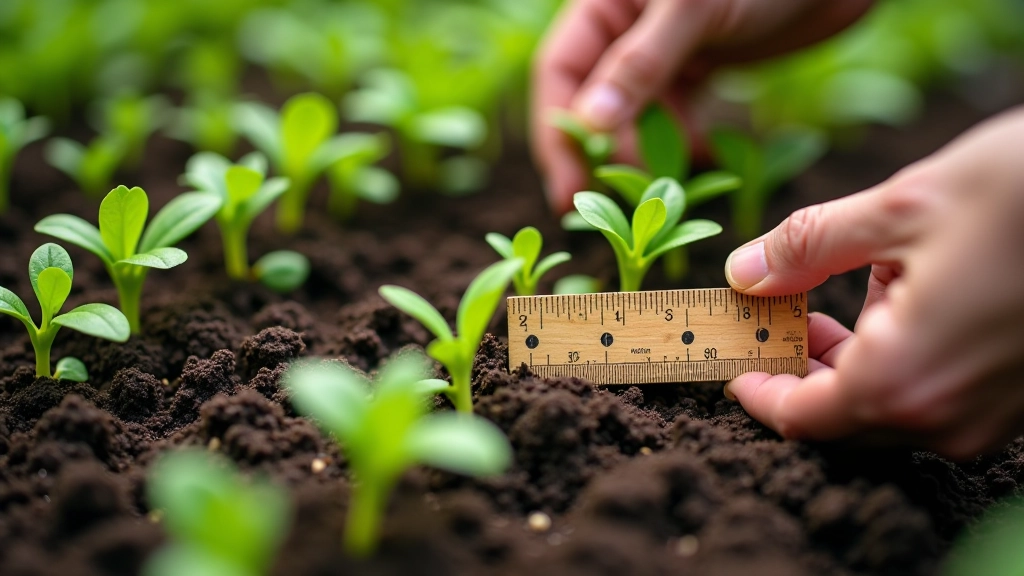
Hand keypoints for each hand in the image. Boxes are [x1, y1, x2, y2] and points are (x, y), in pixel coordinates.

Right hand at [531, 0, 872, 212]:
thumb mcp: (694, 11)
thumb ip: (640, 64)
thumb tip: (589, 125)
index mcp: (606, 3)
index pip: (559, 73)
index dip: (560, 133)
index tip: (570, 189)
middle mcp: (627, 28)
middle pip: (591, 101)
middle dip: (602, 154)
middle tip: (612, 208)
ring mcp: (664, 49)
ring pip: (633, 114)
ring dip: (643, 154)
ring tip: (663, 189)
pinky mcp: (700, 67)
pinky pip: (675, 116)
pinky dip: (682, 143)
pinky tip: (701, 161)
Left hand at [723, 107, 1023, 458]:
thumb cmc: (1022, 193)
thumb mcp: (898, 208)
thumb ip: (807, 248)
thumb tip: (743, 272)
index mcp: (904, 379)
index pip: (800, 418)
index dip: (756, 392)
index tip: (730, 359)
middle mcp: (947, 416)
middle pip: (841, 417)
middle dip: (797, 370)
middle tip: (771, 317)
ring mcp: (989, 416)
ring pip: (887, 407)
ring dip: (846, 362)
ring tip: (829, 301)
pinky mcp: (1016, 400)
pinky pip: (933, 394)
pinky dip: (895, 360)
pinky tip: (896, 298)